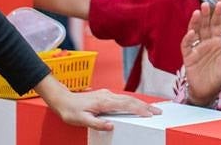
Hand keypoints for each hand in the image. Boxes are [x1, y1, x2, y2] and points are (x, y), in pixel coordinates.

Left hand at [35, 75, 160, 130]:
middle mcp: (108, 96)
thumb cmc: (70, 111)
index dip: (140, 110)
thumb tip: (111, 126)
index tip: (150, 115)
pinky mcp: (105, 95)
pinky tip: (136, 106)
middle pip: (131, 100)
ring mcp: (107, 94)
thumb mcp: (81, 120)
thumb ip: (97, 123)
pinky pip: (123, 98)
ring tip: (151, 110)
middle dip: (145, 106)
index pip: (126, 106)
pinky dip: (133, 102)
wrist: (62, 99)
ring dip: (141, 104)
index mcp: (104, 102)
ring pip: (128, 99)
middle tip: (158, 112)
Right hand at [180, 1, 220, 105]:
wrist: (208, 92)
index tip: (220, 3)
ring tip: (197, 13)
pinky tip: (192, 33)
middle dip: (205, 14)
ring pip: (194, 32)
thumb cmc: (220, 78)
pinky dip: (188, 39)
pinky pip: (187, 46)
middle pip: (204, 25)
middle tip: (205, 4)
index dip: (217, 14)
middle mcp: (206, 43)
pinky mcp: (188, 57)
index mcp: (216, 42)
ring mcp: (197, 49)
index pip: (216, 25)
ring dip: (195, 22)